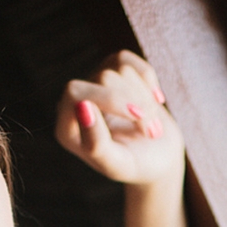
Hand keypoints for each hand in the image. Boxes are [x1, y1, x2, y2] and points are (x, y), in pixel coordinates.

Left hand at [55, 51, 184, 188]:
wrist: (159, 159)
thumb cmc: (136, 166)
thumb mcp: (117, 165)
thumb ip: (96, 144)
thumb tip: (83, 106)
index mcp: (67, 127)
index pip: (75, 92)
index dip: (108, 98)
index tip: (136, 116)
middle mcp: (77, 103)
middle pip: (104, 78)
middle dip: (134, 102)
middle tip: (152, 132)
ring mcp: (94, 84)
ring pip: (121, 70)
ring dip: (146, 100)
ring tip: (152, 128)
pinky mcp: (112, 71)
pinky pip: (128, 60)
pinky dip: (148, 81)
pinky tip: (155, 101)